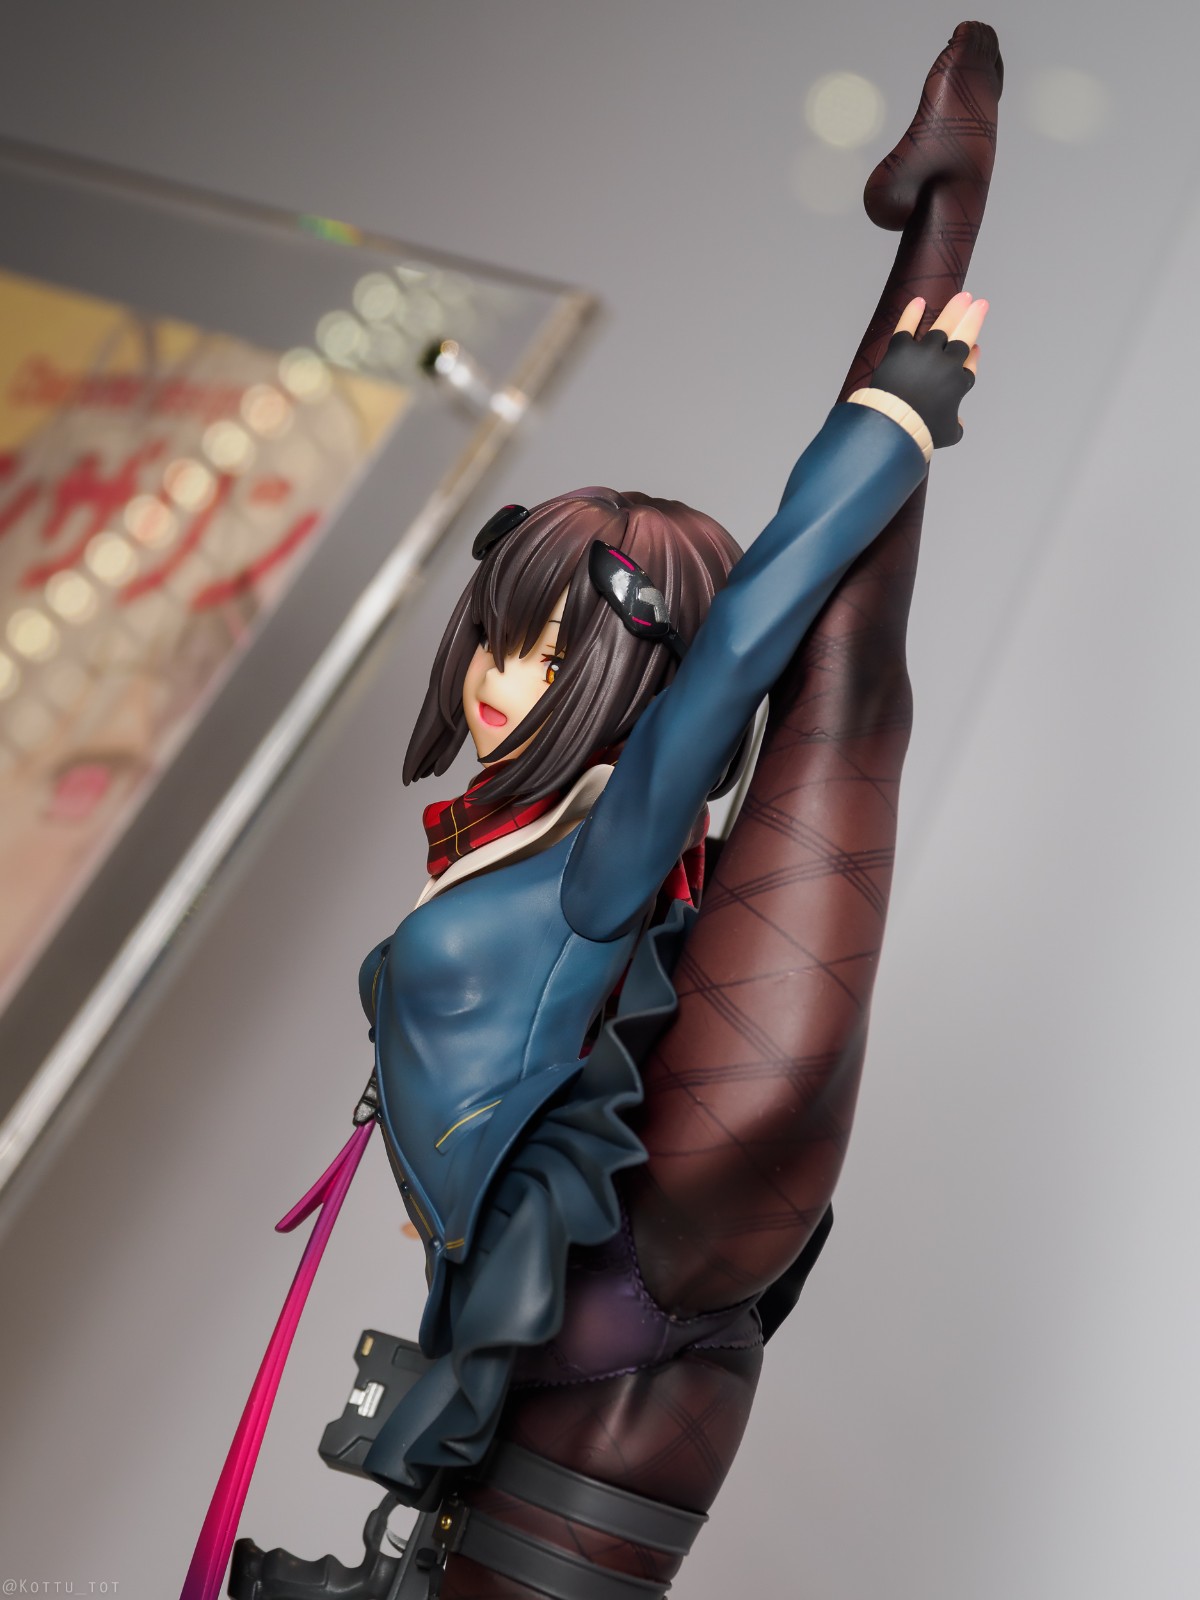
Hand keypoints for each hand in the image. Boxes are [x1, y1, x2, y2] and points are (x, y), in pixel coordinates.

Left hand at [871, 291, 988, 446]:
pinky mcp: (902, 348)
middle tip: (980, 304)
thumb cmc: (921, 431)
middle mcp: (945, 364)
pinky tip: (919, 302)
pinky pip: (907, 327)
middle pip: (963, 338)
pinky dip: (912, 313)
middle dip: (973, 320)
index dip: (972, 357)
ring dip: (954, 310)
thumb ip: (956, 426)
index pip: (968, 366)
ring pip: (942, 327)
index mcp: (958, 383)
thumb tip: (959, 423)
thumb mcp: (948, 434)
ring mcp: (924, 353)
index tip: (974, 348)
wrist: (896, 423)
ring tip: (963, 296)